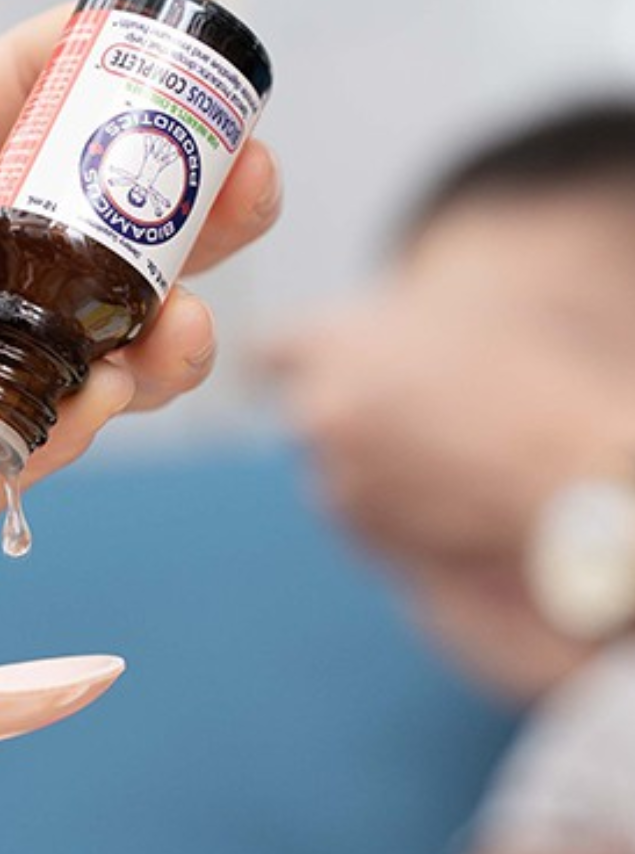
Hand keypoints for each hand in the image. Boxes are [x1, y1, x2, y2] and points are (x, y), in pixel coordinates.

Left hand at [266, 283, 634, 698]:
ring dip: (367, 467)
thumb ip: (380, 340)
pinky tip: (449, 494)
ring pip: (332, 470)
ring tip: (447, 456)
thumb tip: (340, 362)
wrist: (581, 474)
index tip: (293, 373)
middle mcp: (320, 410)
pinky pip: (360, 515)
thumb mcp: (451, 325)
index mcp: (333, 344)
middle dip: (341, 416)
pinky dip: (389, 508)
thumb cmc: (532, 384)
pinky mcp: (365, 529)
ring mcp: (337, 476)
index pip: (272, 353)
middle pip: (305, 413)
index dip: (291, 363)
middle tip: (401, 414)